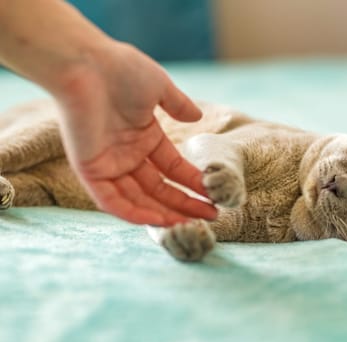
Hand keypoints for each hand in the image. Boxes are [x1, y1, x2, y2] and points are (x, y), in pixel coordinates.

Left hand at [55, 42, 216, 225]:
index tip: (213, 196)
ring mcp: (109, 164)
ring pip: (138, 199)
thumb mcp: (160, 87)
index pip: (172, 168)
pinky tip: (159, 221)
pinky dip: (134, 213)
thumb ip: (178, 104)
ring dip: (163, 214)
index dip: (193, 183)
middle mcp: (128, 154)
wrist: (86, 65)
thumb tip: (197, 116)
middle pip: (159, 189)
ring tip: (190, 225)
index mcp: (144, 136)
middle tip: (210, 217)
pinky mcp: (90, 171)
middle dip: (184, 204)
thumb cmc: (122, 69)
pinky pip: (113, 201)